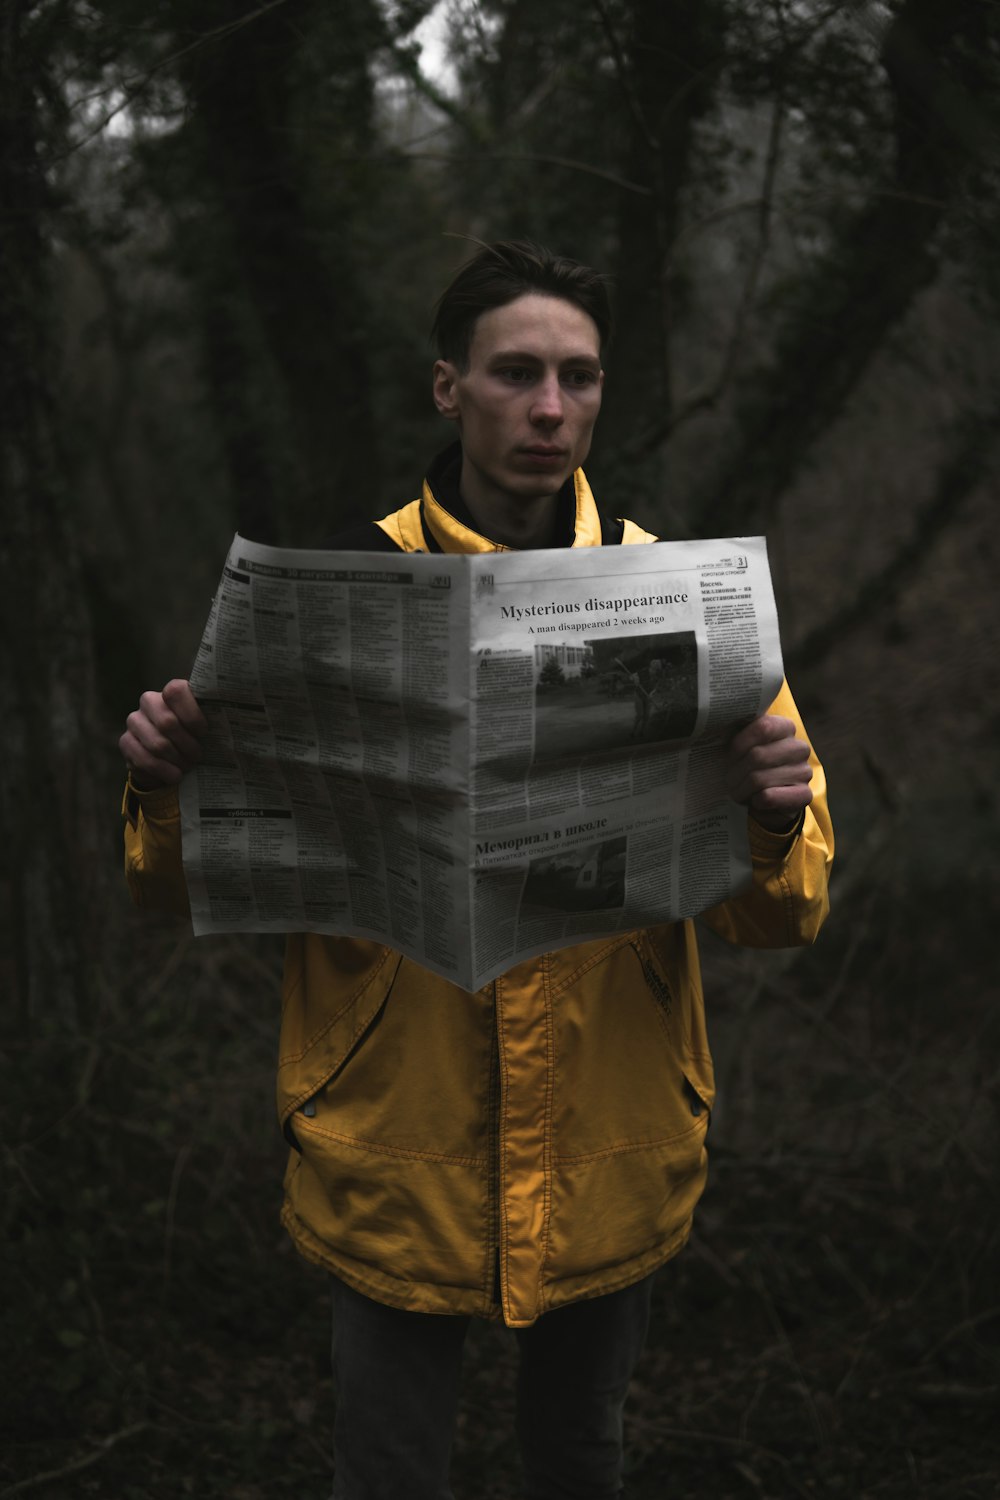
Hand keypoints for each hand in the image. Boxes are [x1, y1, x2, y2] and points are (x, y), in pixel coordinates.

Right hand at [119, 679, 207, 789]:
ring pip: (157, 743)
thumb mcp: (206, 727)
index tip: (204, 732)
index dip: (192, 714)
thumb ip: (216, 719)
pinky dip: (163, 771)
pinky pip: (143, 758)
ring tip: (188, 767)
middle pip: (167, 722)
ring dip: (177, 759)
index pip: (176, 691)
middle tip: (198, 757)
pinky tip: (175, 776)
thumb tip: (239, 724)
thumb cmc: (195, 738)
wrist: (171, 759)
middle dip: (187, 744)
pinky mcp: (126, 742)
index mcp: (171, 693)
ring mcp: (135, 721)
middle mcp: (149, 702)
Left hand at [726, 714, 812, 832]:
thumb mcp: (744, 747)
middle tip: (728, 780)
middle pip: (757, 755)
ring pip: (759, 779)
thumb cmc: (751, 768)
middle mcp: (799, 748)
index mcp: (785, 728)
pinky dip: (754, 801)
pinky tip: (753, 801)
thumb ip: (737, 734)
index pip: (763, 727)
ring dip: (741, 789)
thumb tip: (715, 727)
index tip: (728, 756)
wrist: (768, 800)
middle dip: (735, 772)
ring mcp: (804, 771)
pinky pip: (769, 797)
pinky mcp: (804, 795)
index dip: (739, 744)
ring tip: (736, 792)